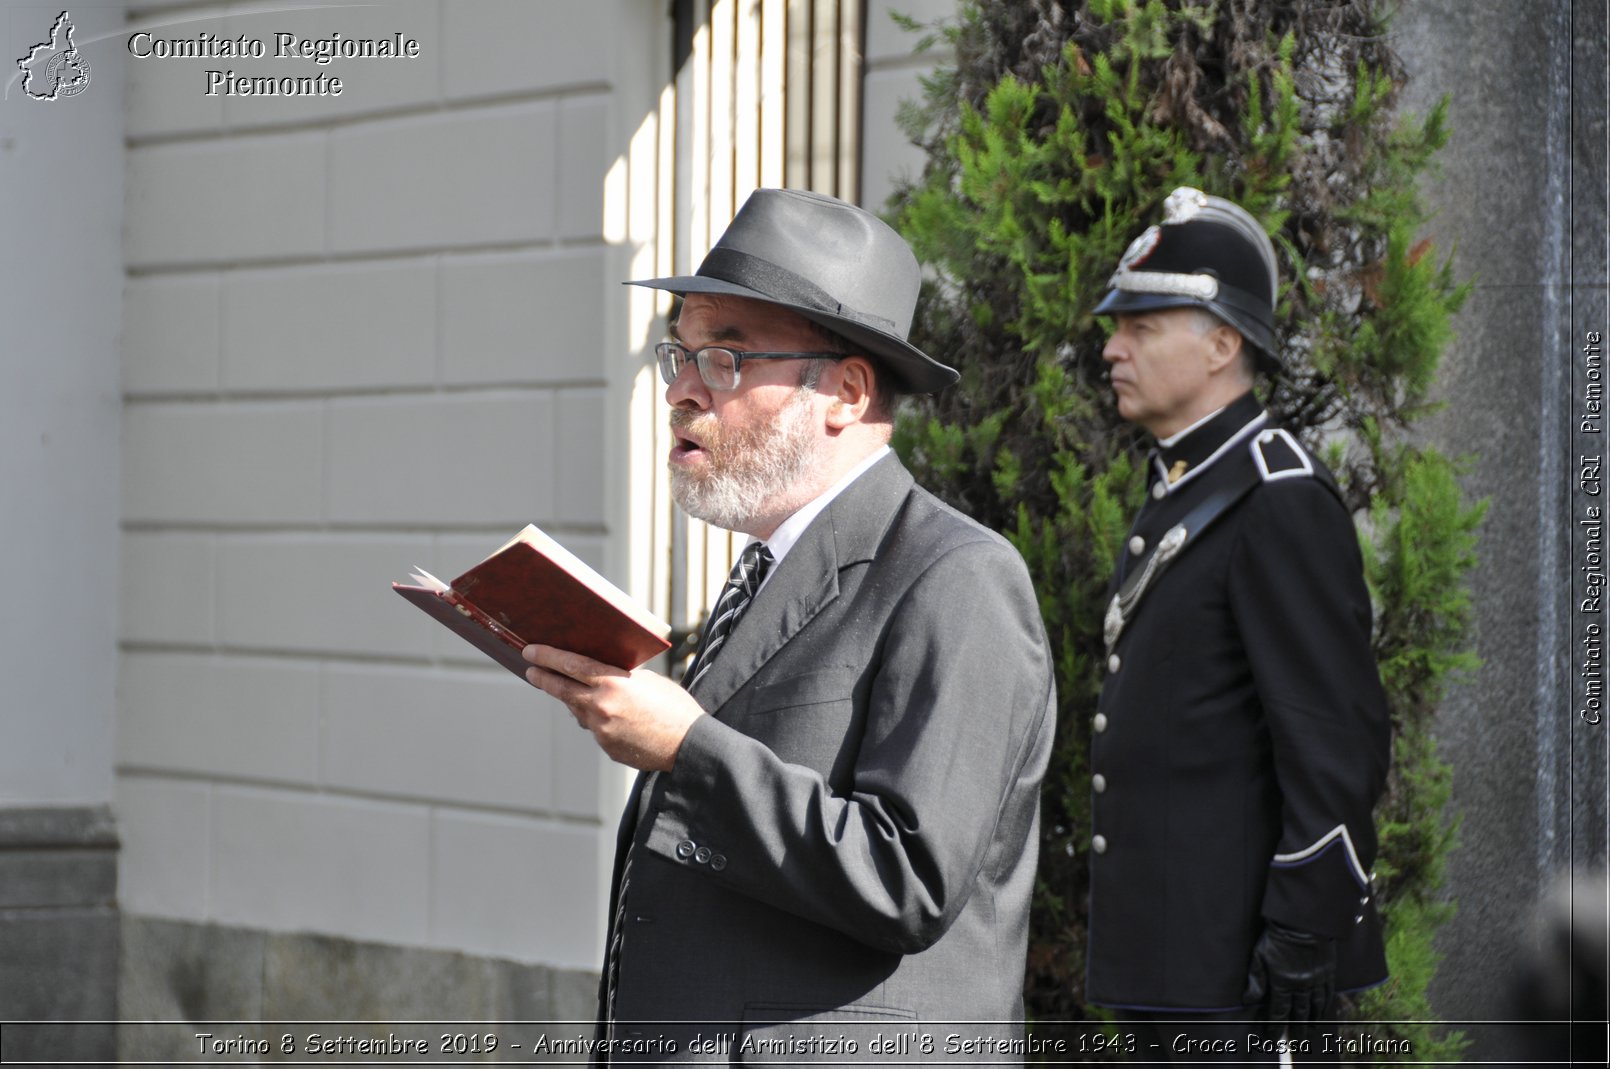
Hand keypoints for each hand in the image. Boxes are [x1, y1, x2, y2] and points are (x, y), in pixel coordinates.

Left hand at [522, 644, 704, 770]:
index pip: (571, 665)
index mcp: (613, 684)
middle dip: (544, 679)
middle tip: (531, 671)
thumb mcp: (649, 681)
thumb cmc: (675, 708)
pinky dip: (600, 721)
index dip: (548, 657)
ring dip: (577, 701)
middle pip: (562, 690)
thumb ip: (621, 677)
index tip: (530, 651)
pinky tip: (617, 718)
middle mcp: (601, 707)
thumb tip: (601, 675)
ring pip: (579, 711)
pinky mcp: (607, 748)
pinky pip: (596, 729)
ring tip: (583, 692)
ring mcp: (602, 731)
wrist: (689, 746)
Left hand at [1242, 921, 1335, 1041]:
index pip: (1279, 1012)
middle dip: (1296, 1029)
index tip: (1272, 1038)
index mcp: (1282, 982)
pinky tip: (1323, 1015)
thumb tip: (1248, 1000)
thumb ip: (1256, 979)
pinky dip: (1325, 1008)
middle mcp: (1301, 985)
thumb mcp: (1259, 955)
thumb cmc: (1277, 937)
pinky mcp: (1328, 973)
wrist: (1302, 921)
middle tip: (1295, 1042)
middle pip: (1299, 1013)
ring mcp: (1317, 980)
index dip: (1275, 1027)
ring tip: (1309, 1033)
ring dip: (1312, 1022)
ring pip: (1315, 1007)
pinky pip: (1328, 996)